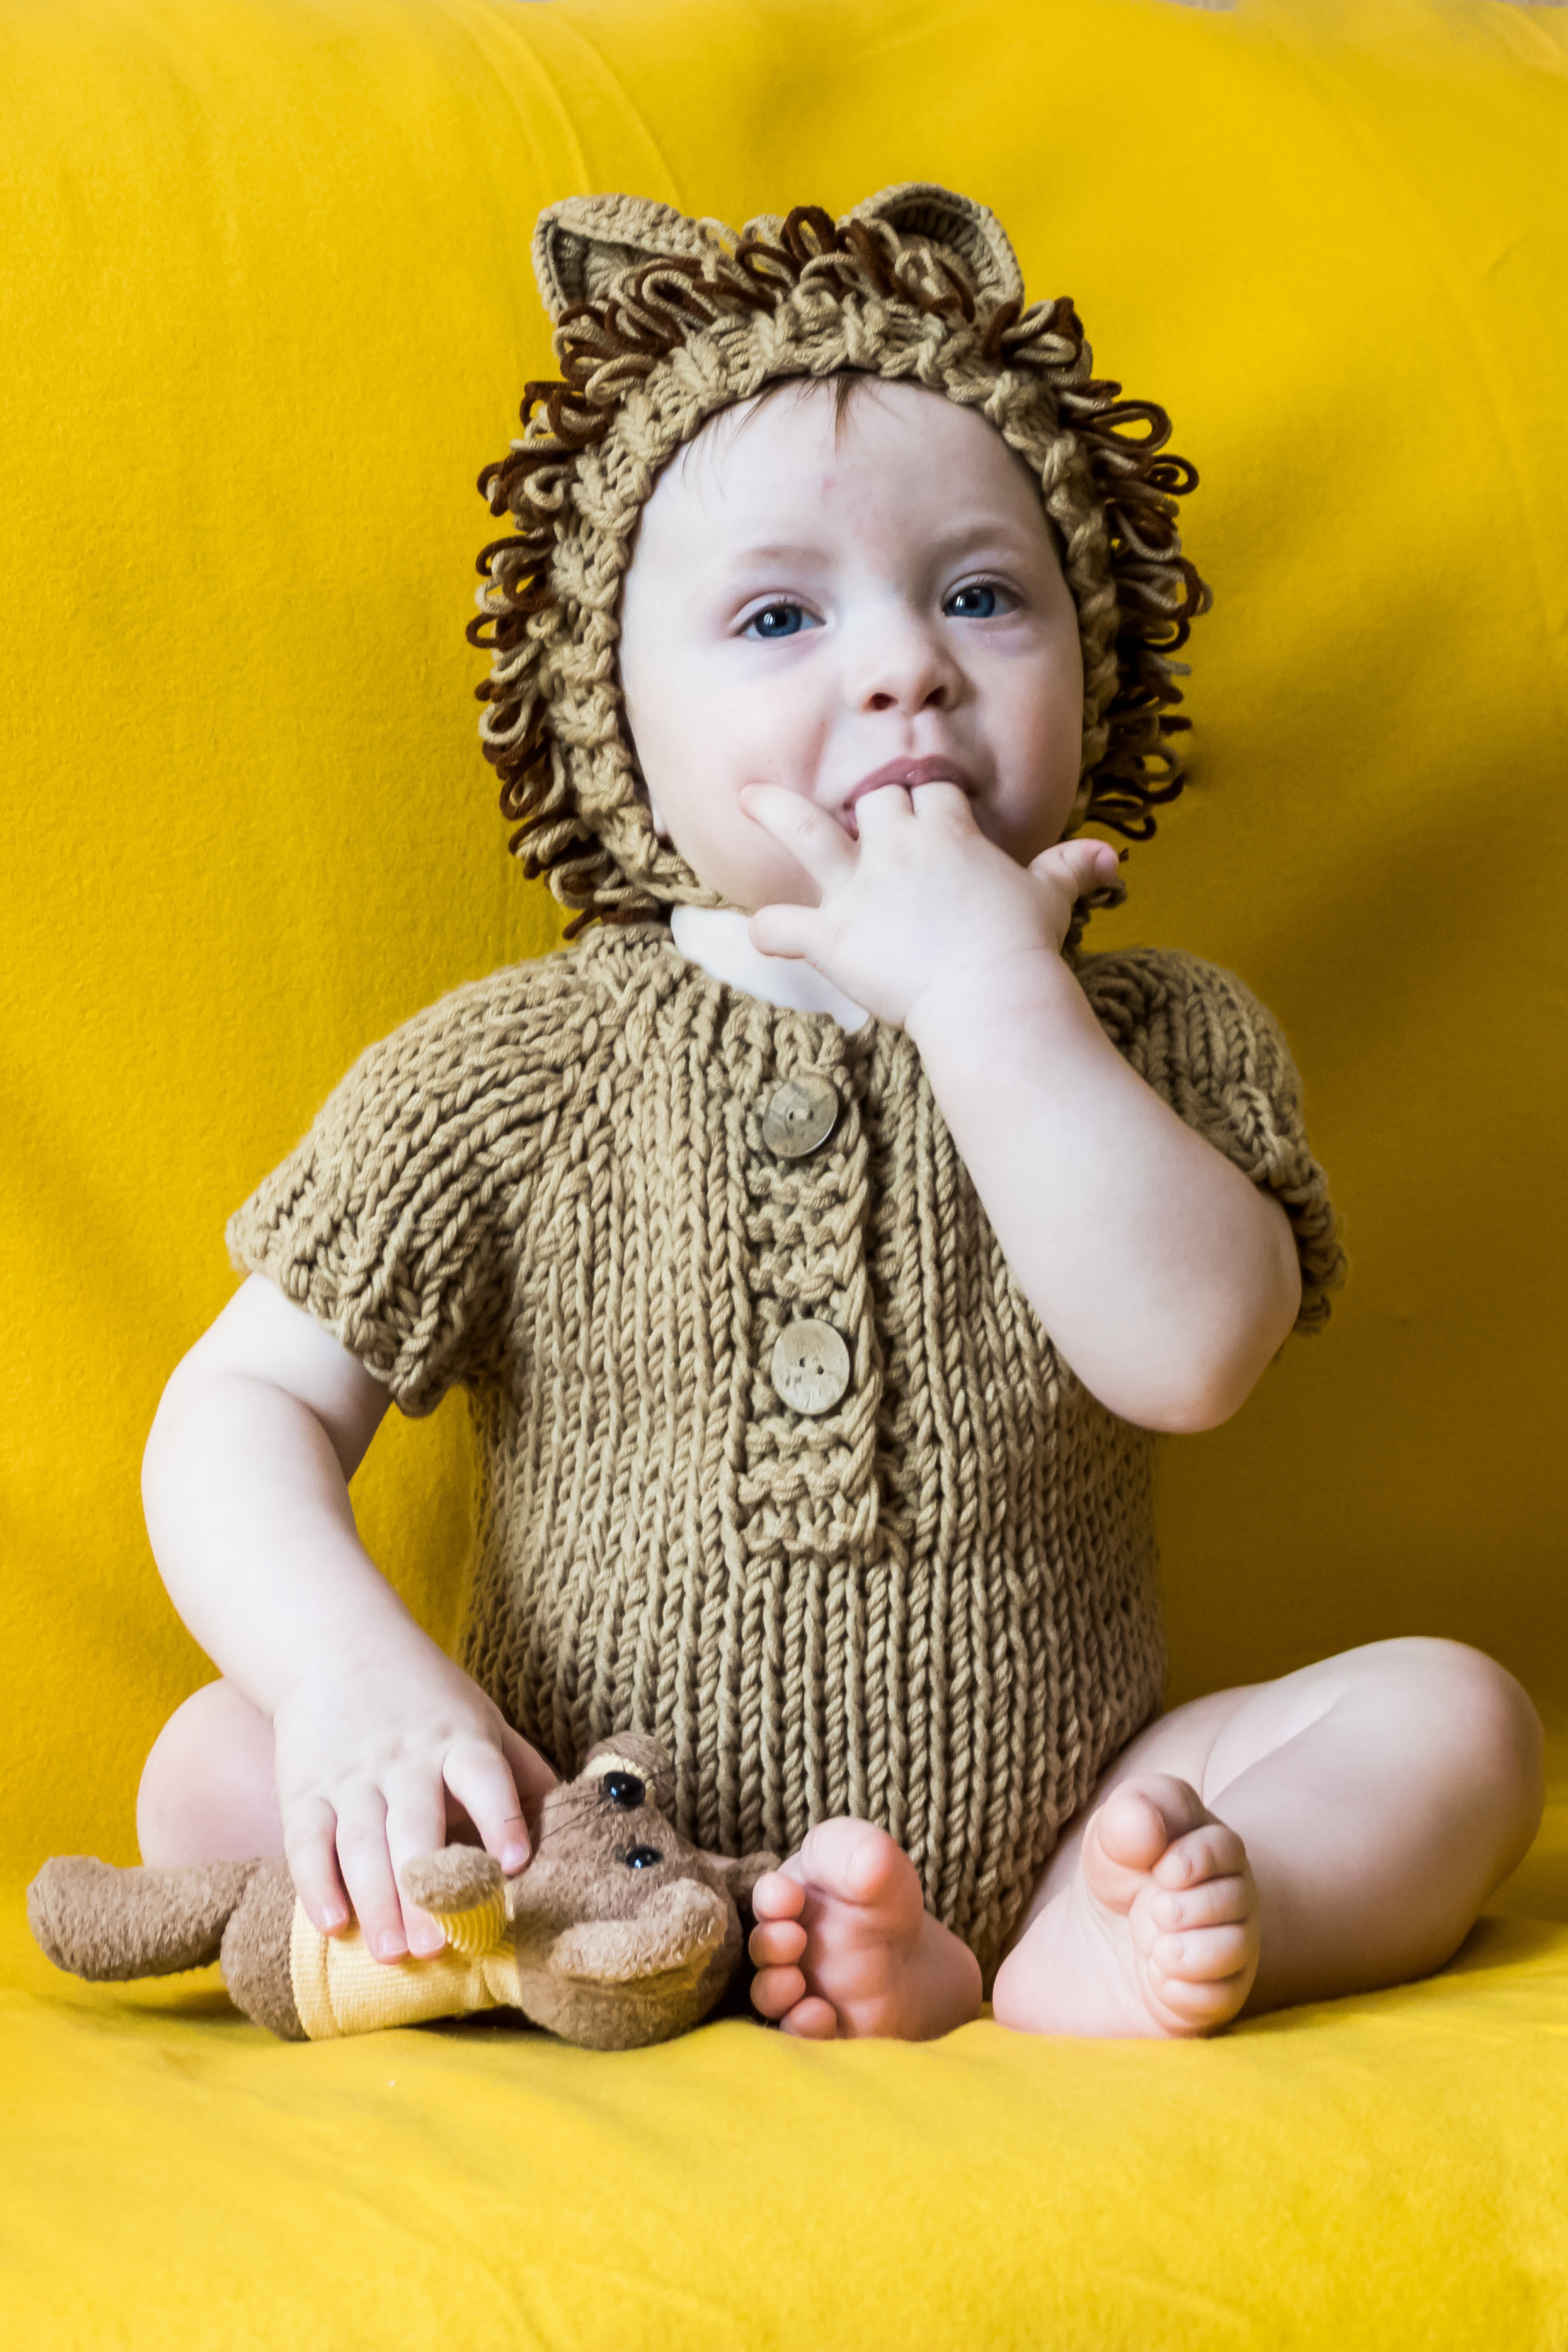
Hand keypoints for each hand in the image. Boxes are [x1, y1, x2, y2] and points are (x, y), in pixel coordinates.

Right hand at [271, 1630, 557, 1960]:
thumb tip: (572, 1825)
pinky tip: (331, 1924)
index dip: (501, 1817)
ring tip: (393, 1952)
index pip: (485, 1777)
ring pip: (361, 1844)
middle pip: (416, 1827)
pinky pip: (307, 1842)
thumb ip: (522, 1773)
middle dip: (426, 1888)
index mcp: (460, 1741)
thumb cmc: (427, 1697)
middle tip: (438, 1945)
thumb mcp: (483, 1719)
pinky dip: (315, 1884)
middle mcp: (406, 1761)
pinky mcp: (305, 1791)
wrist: (338, 1645)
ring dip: (377, 1901)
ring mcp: (352, 1777)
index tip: (515, 1862)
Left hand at [741, 781, 1119, 1031]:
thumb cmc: (1024, 944)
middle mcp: (897, 847)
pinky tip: (761, 930)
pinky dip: (769, 929)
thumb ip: (1071, 869)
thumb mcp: (1051, 897)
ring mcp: (859, 890)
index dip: (928, 792)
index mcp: (948, 830)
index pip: (932, 789)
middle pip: (874, 798)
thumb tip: (1109, 858)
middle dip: (870, 802)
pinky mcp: (832, 936)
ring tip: (747, 797)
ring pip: (803, 833)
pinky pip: (782, 926)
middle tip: (863, 812)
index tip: (925, 797)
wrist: (991, 993)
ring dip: (772, 812)